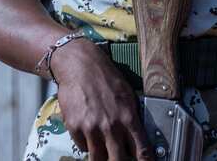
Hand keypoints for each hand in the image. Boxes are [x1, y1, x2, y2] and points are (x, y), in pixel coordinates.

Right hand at [51, 40, 154, 160]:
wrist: (79, 64)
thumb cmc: (104, 76)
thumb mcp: (127, 94)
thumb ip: (132, 117)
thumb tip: (137, 137)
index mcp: (128, 117)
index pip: (141, 150)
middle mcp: (110, 125)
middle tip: (118, 157)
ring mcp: (91, 128)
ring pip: (98, 159)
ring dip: (101, 156)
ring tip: (103, 148)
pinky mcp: (74, 127)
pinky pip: (82, 147)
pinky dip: (86, 144)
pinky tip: (88, 131)